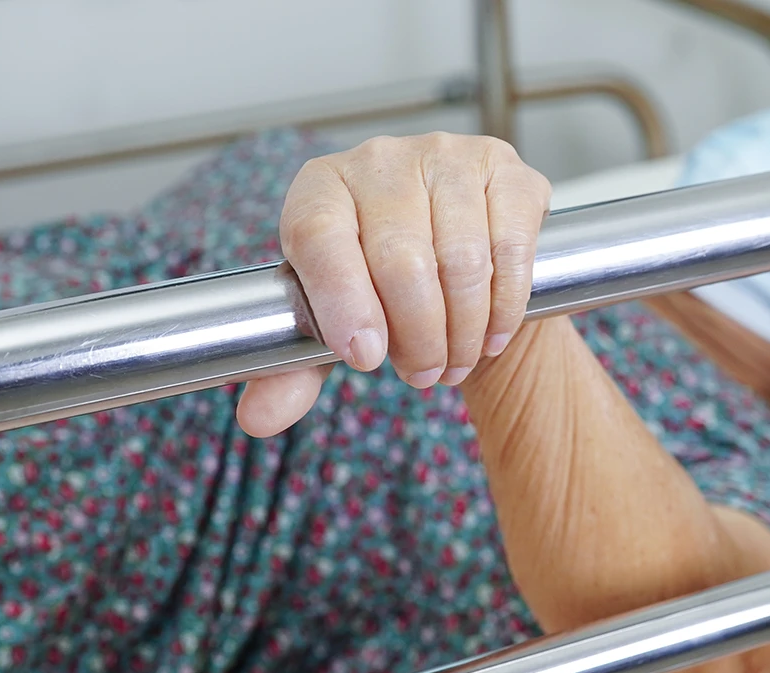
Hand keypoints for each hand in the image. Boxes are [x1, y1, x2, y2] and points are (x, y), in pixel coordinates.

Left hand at [235, 132, 551, 437]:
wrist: (452, 251)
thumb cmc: (378, 288)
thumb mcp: (329, 327)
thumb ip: (291, 371)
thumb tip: (259, 418)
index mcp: (321, 188)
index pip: (320, 236)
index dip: (343, 302)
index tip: (366, 358)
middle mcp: (380, 161)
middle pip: (401, 258)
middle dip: (417, 337)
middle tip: (421, 374)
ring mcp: (448, 157)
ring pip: (461, 260)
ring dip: (462, 330)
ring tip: (454, 361)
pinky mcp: (505, 170)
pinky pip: (510, 247)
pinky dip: (504, 306)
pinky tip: (490, 333)